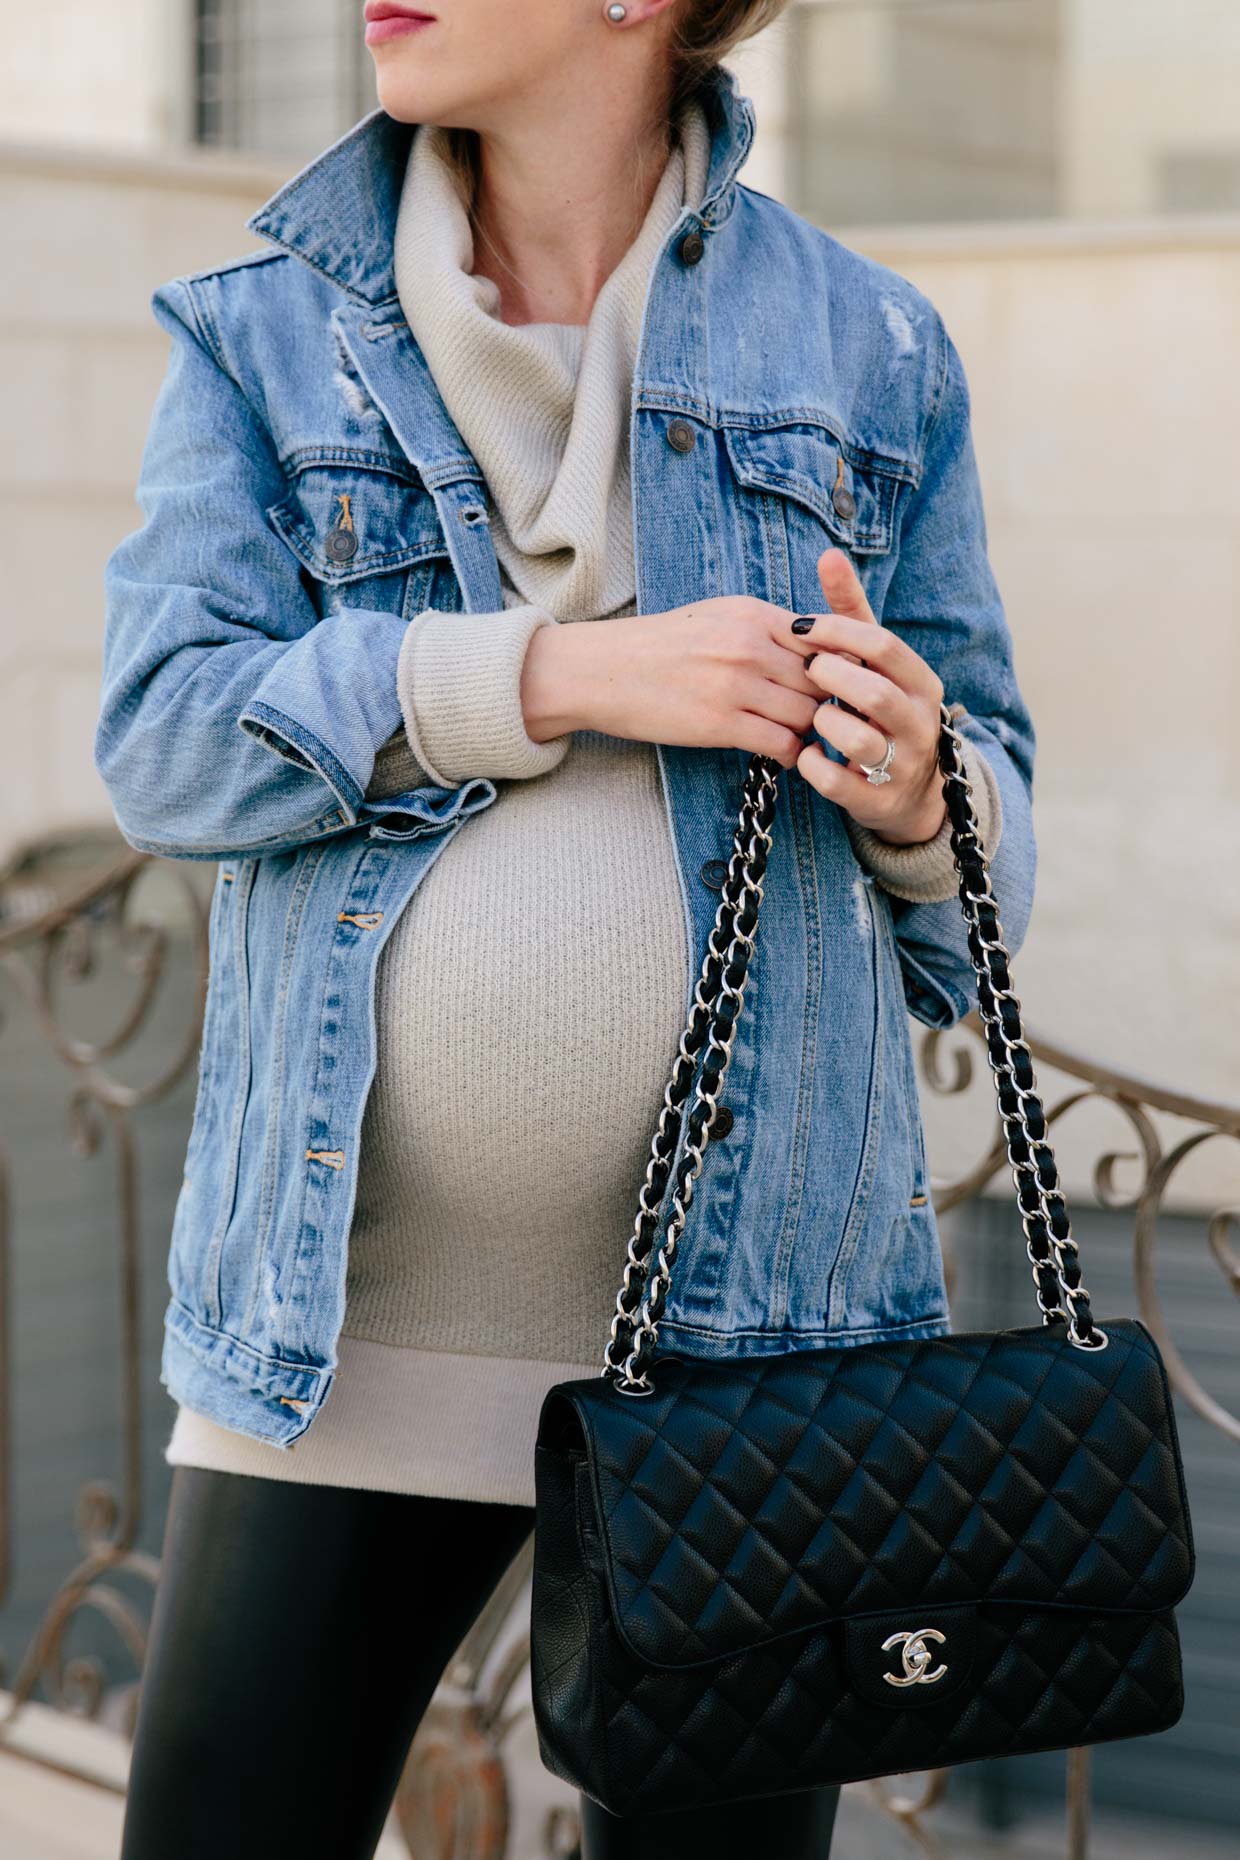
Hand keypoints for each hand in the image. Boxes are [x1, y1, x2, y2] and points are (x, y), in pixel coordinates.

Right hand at [521, 597, 821, 767]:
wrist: (602, 671)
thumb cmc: (657, 647)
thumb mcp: (714, 617)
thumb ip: (762, 627)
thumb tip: (808, 643)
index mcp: (752, 614)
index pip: (825, 639)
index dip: (838, 666)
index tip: (837, 686)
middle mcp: (750, 645)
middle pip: (823, 679)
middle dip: (831, 702)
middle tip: (833, 720)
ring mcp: (737, 684)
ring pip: (808, 714)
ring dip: (812, 731)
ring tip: (807, 739)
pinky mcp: (721, 724)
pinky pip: (782, 743)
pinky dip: (794, 754)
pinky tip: (787, 755)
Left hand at [794, 550, 946, 844]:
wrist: (911, 789)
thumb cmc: (880, 708)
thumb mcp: (873, 662)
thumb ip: (852, 612)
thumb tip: (828, 555)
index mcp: (921, 681)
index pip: (884, 645)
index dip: (839, 632)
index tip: (801, 628)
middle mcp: (920, 722)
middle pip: (874, 692)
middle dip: (830, 678)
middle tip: (804, 672)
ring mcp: (903, 764)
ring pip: (860, 739)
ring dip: (824, 722)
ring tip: (812, 715)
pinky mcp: (879, 801)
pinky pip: (840, 783)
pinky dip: (815, 766)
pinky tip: (806, 752)